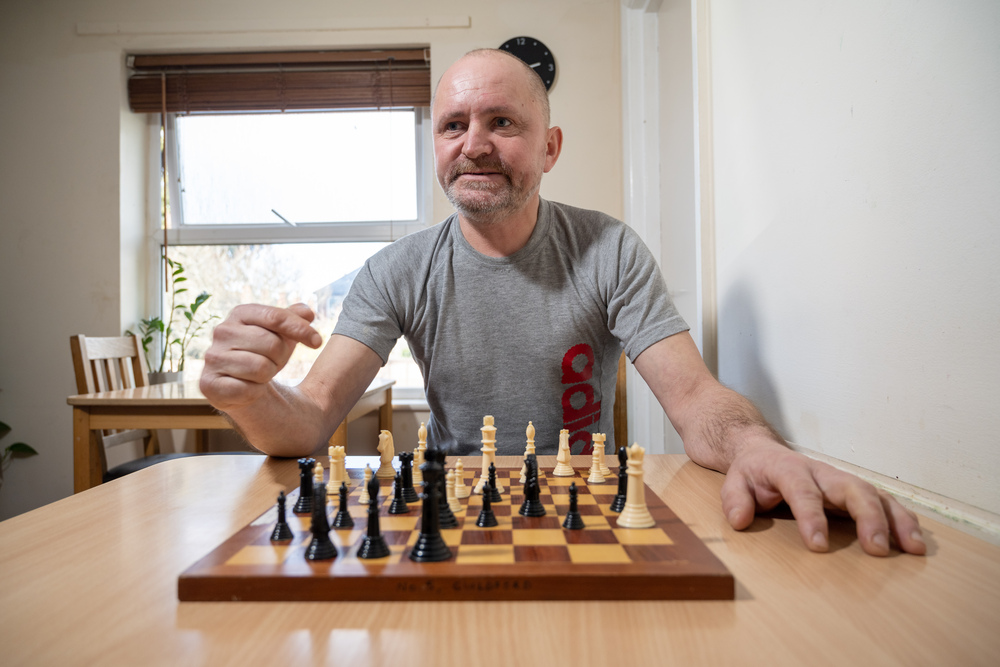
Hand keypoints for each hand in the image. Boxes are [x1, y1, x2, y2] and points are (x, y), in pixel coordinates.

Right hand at [199, 303, 322, 410]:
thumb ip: (294, 319)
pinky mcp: (208, 384)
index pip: (276, 317)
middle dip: (281, 357)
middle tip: (274, 362)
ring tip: (260, 374)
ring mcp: (212, 357)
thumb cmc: (264, 353)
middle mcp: (222, 331)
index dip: (301, 329)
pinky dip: (255, 392)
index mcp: (240, 313)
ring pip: (261, 367)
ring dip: (268, 375)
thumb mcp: (281, 333)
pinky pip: (247, 390)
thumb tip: (307, 313)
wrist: (240, 383)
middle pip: (272, 343)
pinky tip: (248, 388)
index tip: (317, 342)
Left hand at [721, 443, 925, 555]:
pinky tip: (914, 541)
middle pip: (851, 488)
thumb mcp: (734, 481)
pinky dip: (901, 519)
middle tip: (877, 549)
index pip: (803, 491)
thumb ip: (735, 499)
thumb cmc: (751, 471)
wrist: (761, 450)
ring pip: (874, 494)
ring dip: (895, 520)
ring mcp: (840, 479)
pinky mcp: (852, 490)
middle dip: (868, 518)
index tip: (818, 546)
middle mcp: (821, 472)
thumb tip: (740, 520)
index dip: (811, 517)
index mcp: (789, 469)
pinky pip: (883, 502)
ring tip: (912, 548)